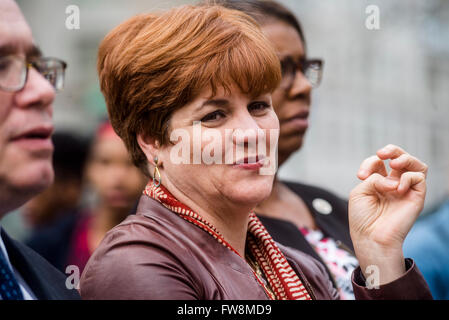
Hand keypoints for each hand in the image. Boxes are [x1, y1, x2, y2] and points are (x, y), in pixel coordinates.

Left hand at [349, 144, 426, 284]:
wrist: (370, 237)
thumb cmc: (362, 218)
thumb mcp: (359, 192)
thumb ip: (373, 178)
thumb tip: (393, 180)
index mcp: (378, 182)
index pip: (379, 162)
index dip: (370, 162)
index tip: (361, 176)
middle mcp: (394, 184)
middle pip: (400, 157)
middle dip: (392, 150)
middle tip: (382, 154)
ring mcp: (406, 190)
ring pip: (416, 164)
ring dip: (405, 157)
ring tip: (394, 163)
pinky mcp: (416, 197)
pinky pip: (419, 177)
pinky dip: (407, 177)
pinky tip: (397, 188)